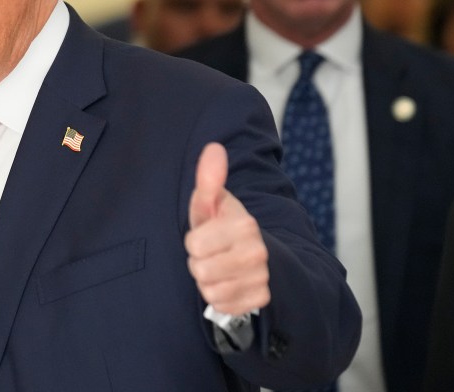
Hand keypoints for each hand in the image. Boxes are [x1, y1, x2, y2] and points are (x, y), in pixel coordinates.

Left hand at [185, 142, 270, 314]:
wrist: (253, 252)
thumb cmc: (222, 225)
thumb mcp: (212, 201)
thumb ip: (208, 178)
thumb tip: (213, 148)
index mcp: (245, 224)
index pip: (194, 245)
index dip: (193, 241)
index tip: (205, 235)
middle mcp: (257, 252)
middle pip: (200, 270)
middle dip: (199, 262)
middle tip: (211, 253)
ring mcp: (260, 277)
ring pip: (211, 291)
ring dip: (208, 281)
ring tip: (218, 267)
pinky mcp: (259, 299)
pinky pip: (222, 305)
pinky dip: (220, 297)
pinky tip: (227, 282)